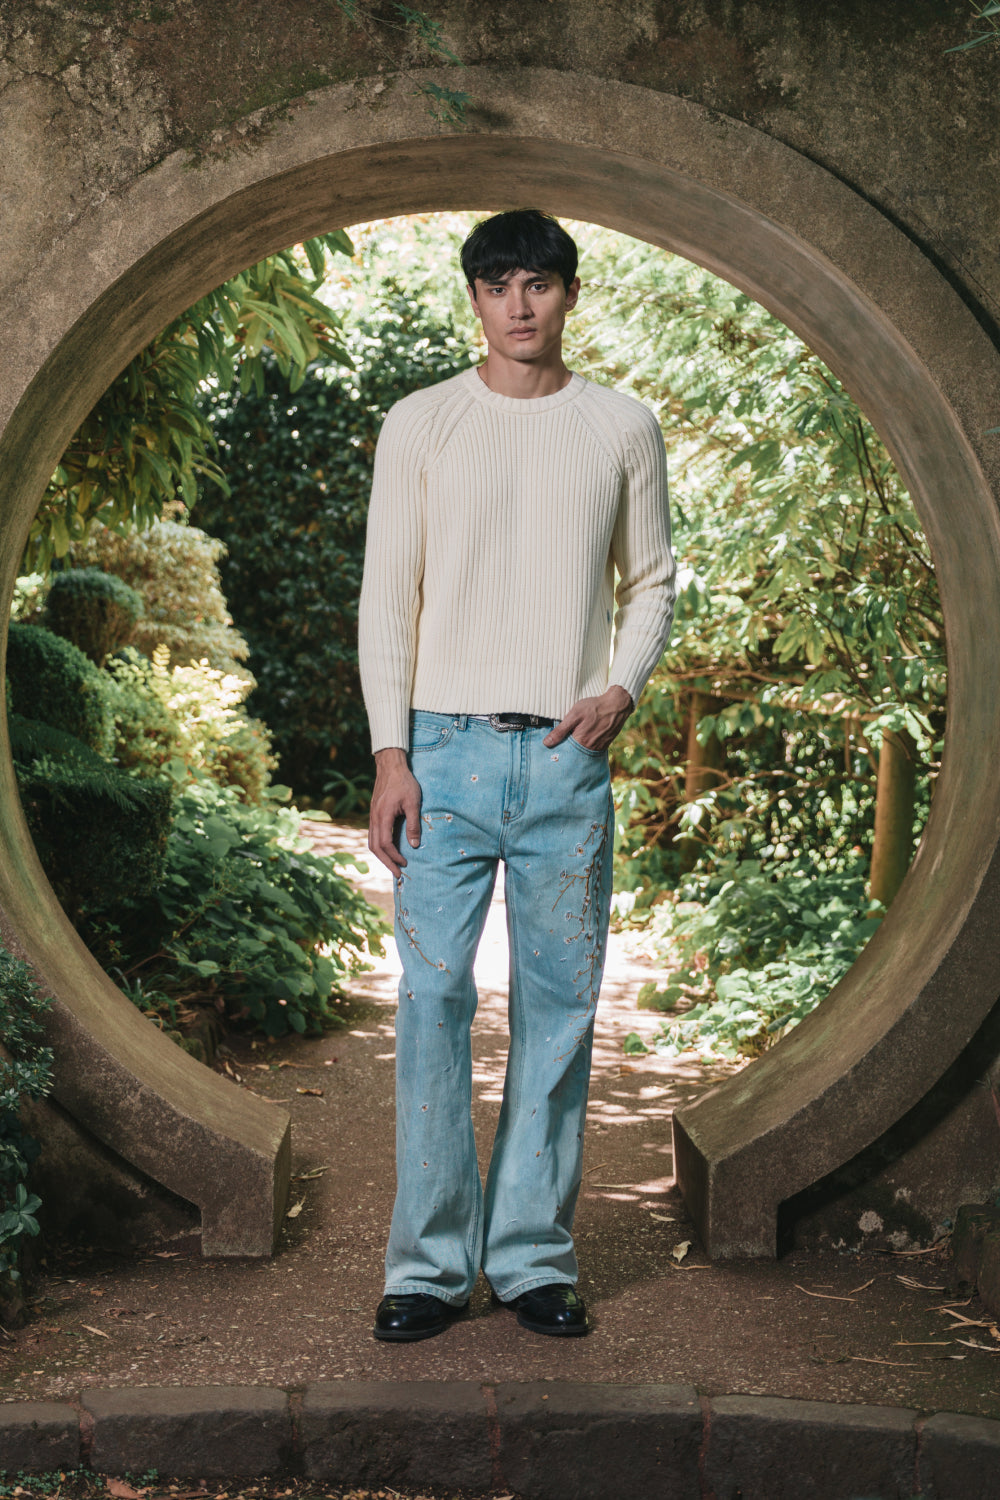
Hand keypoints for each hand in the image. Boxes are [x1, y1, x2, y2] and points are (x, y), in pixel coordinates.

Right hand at [368, 747, 421, 877]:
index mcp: (383, 816)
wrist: (391, 767)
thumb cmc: (404, 783)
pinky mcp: (373, 814)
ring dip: (381, 856)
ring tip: (392, 865)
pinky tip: (388, 850)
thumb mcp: (413, 803)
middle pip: (375, 847)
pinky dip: (379, 847)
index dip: (395, 856)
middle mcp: (374, 818)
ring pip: (371, 842)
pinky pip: (372, 835)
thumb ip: (413, 824)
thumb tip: (414, 845)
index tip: (405, 863)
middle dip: (387, 862)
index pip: (385, 843)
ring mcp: (372, 816)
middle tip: (398, 874)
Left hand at [544, 685, 633, 753]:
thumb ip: (560, 731)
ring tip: (575, 738)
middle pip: (573, 754)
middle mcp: (589, 748)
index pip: (564, 752)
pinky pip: (591, 750)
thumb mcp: (574, 715)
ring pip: (582, 752)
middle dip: (567, 750)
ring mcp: (598, 748)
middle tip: (564, 741)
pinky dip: (586, 746)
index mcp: (580, 742)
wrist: (617, 705)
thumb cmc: (594, 707)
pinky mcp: (604, 745)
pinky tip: (585, 737)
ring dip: (577, 748)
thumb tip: (546, 743)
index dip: (557, 749)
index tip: (552, 748)